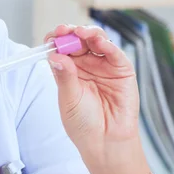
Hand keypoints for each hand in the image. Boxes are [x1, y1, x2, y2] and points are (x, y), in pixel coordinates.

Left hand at [44, 24, 139, 162]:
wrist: (106, 141)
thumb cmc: (84, 124)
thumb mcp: (69, 100)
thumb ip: (64, 77)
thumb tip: (54, 55)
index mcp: (68, 70)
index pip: (60, 48)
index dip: (55, 40)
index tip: (51, 37)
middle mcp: (85, 65)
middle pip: (77, 40)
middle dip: (70, 33)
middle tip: (65, 31)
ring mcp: (103, 65)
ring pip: (95, 41)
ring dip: (88, 33)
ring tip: (81, 33)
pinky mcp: (121, 70)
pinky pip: (114, 53)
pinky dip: (107, 45)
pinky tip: (100, 42)